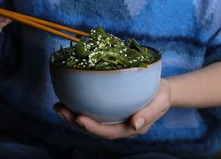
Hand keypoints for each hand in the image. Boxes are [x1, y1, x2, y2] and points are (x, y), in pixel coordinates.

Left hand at [53, 78, 170, 138]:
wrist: (162, 89)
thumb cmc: (161, 94)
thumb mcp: (160, 101)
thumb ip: (150, 114)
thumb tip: (135, 125)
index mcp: (131, 127)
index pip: (109, 132)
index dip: (92, 128)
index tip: (78, 118)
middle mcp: (119, 126)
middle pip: (95, 129)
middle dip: (75, 122)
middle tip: (59, 109)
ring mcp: (113, 119)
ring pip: (90, 122)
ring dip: (72, 116)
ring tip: (58, 106)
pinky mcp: (109, 110)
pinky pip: (93, 112)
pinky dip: (79, 107)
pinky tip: (69, 99)